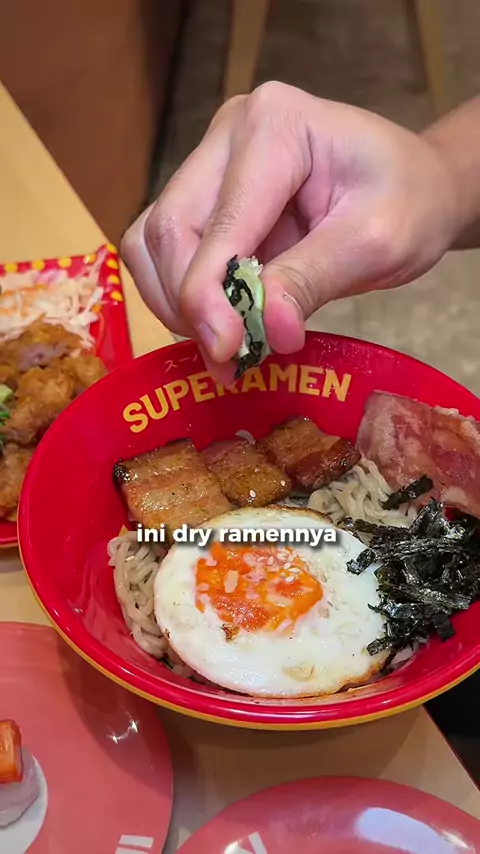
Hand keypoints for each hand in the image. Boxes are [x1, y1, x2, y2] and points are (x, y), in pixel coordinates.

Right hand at [122, 82, 460, 381]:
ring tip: (225, 344)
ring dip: (175, 302)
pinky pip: (164, 251)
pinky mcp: (204, 195)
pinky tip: (219, 322)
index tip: (224, 352)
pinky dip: (181, 295)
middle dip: (188, 303)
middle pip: (168, 227)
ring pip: (152, 241)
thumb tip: (266, 334)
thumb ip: (313, 281)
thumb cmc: (408, 203)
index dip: (208, 293)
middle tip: (227, 359)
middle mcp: (227, 133)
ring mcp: (209, 162)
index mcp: (275, 125)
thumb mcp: (376, 243)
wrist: (414, 189)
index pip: (219, 221)